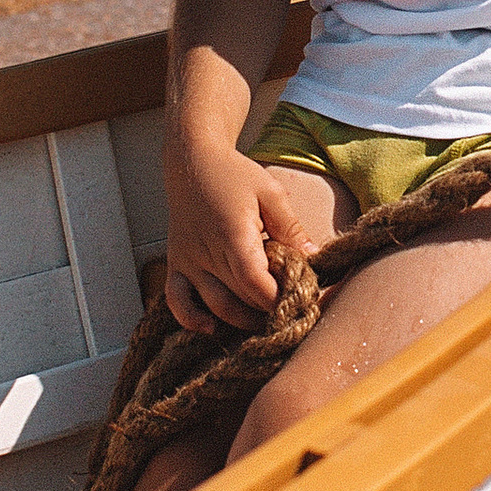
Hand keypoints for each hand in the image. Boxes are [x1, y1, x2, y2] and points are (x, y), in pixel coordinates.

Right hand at [163, 143, 321, 333]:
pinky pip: (177, 301)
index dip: (278, 299)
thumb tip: (314, 256)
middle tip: (291, 316)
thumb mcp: (270, 192)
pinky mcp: (176, 264)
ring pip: (214, 306)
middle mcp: (206, 252)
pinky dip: (191, 319)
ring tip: (265, 323)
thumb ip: (290, 227)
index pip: (255, 282)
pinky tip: (212, 328)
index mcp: (232, 234)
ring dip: (240, 321)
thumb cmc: (234, 175)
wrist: (191, 162)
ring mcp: (188, 261)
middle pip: (240, 298)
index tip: (300, 303)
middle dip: (267, 312)